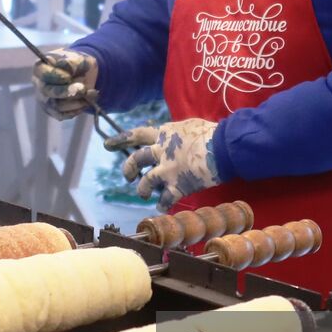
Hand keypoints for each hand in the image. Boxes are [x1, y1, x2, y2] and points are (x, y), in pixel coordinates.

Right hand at [32, 49, 98, 120]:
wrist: (84, 74)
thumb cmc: (77, 64)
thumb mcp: (78, 58)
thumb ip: (72, 62)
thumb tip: (65, 66)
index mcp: (40, 68)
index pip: (43, 74)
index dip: (56, 76)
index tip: (69, 76)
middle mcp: (39, 85)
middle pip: (48, 92)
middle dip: (67, 92)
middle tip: (83, 89)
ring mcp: (44, 99)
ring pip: (56, 106)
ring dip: (76, 102)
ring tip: (92, 93)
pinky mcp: (52, 111)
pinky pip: (62, 115)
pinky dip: (77, 110)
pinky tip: (87, 101)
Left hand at [104, 118, 220, 210]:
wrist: (224, 147)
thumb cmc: (212, 133)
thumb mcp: (190, 126)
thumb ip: (178, 133)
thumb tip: (176, 134)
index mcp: (164, 134)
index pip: (138, 135)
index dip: (122, 139)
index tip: (108, 144)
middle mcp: (162, 152)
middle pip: (136, 159)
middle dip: (128, 168)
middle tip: (127, 176)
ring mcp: (168, 170)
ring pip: (146, 182)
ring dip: (142, 190)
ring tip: (143, 194)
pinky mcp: (178, 186)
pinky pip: (165, 199)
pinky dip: (162, 203)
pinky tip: (162, 206)